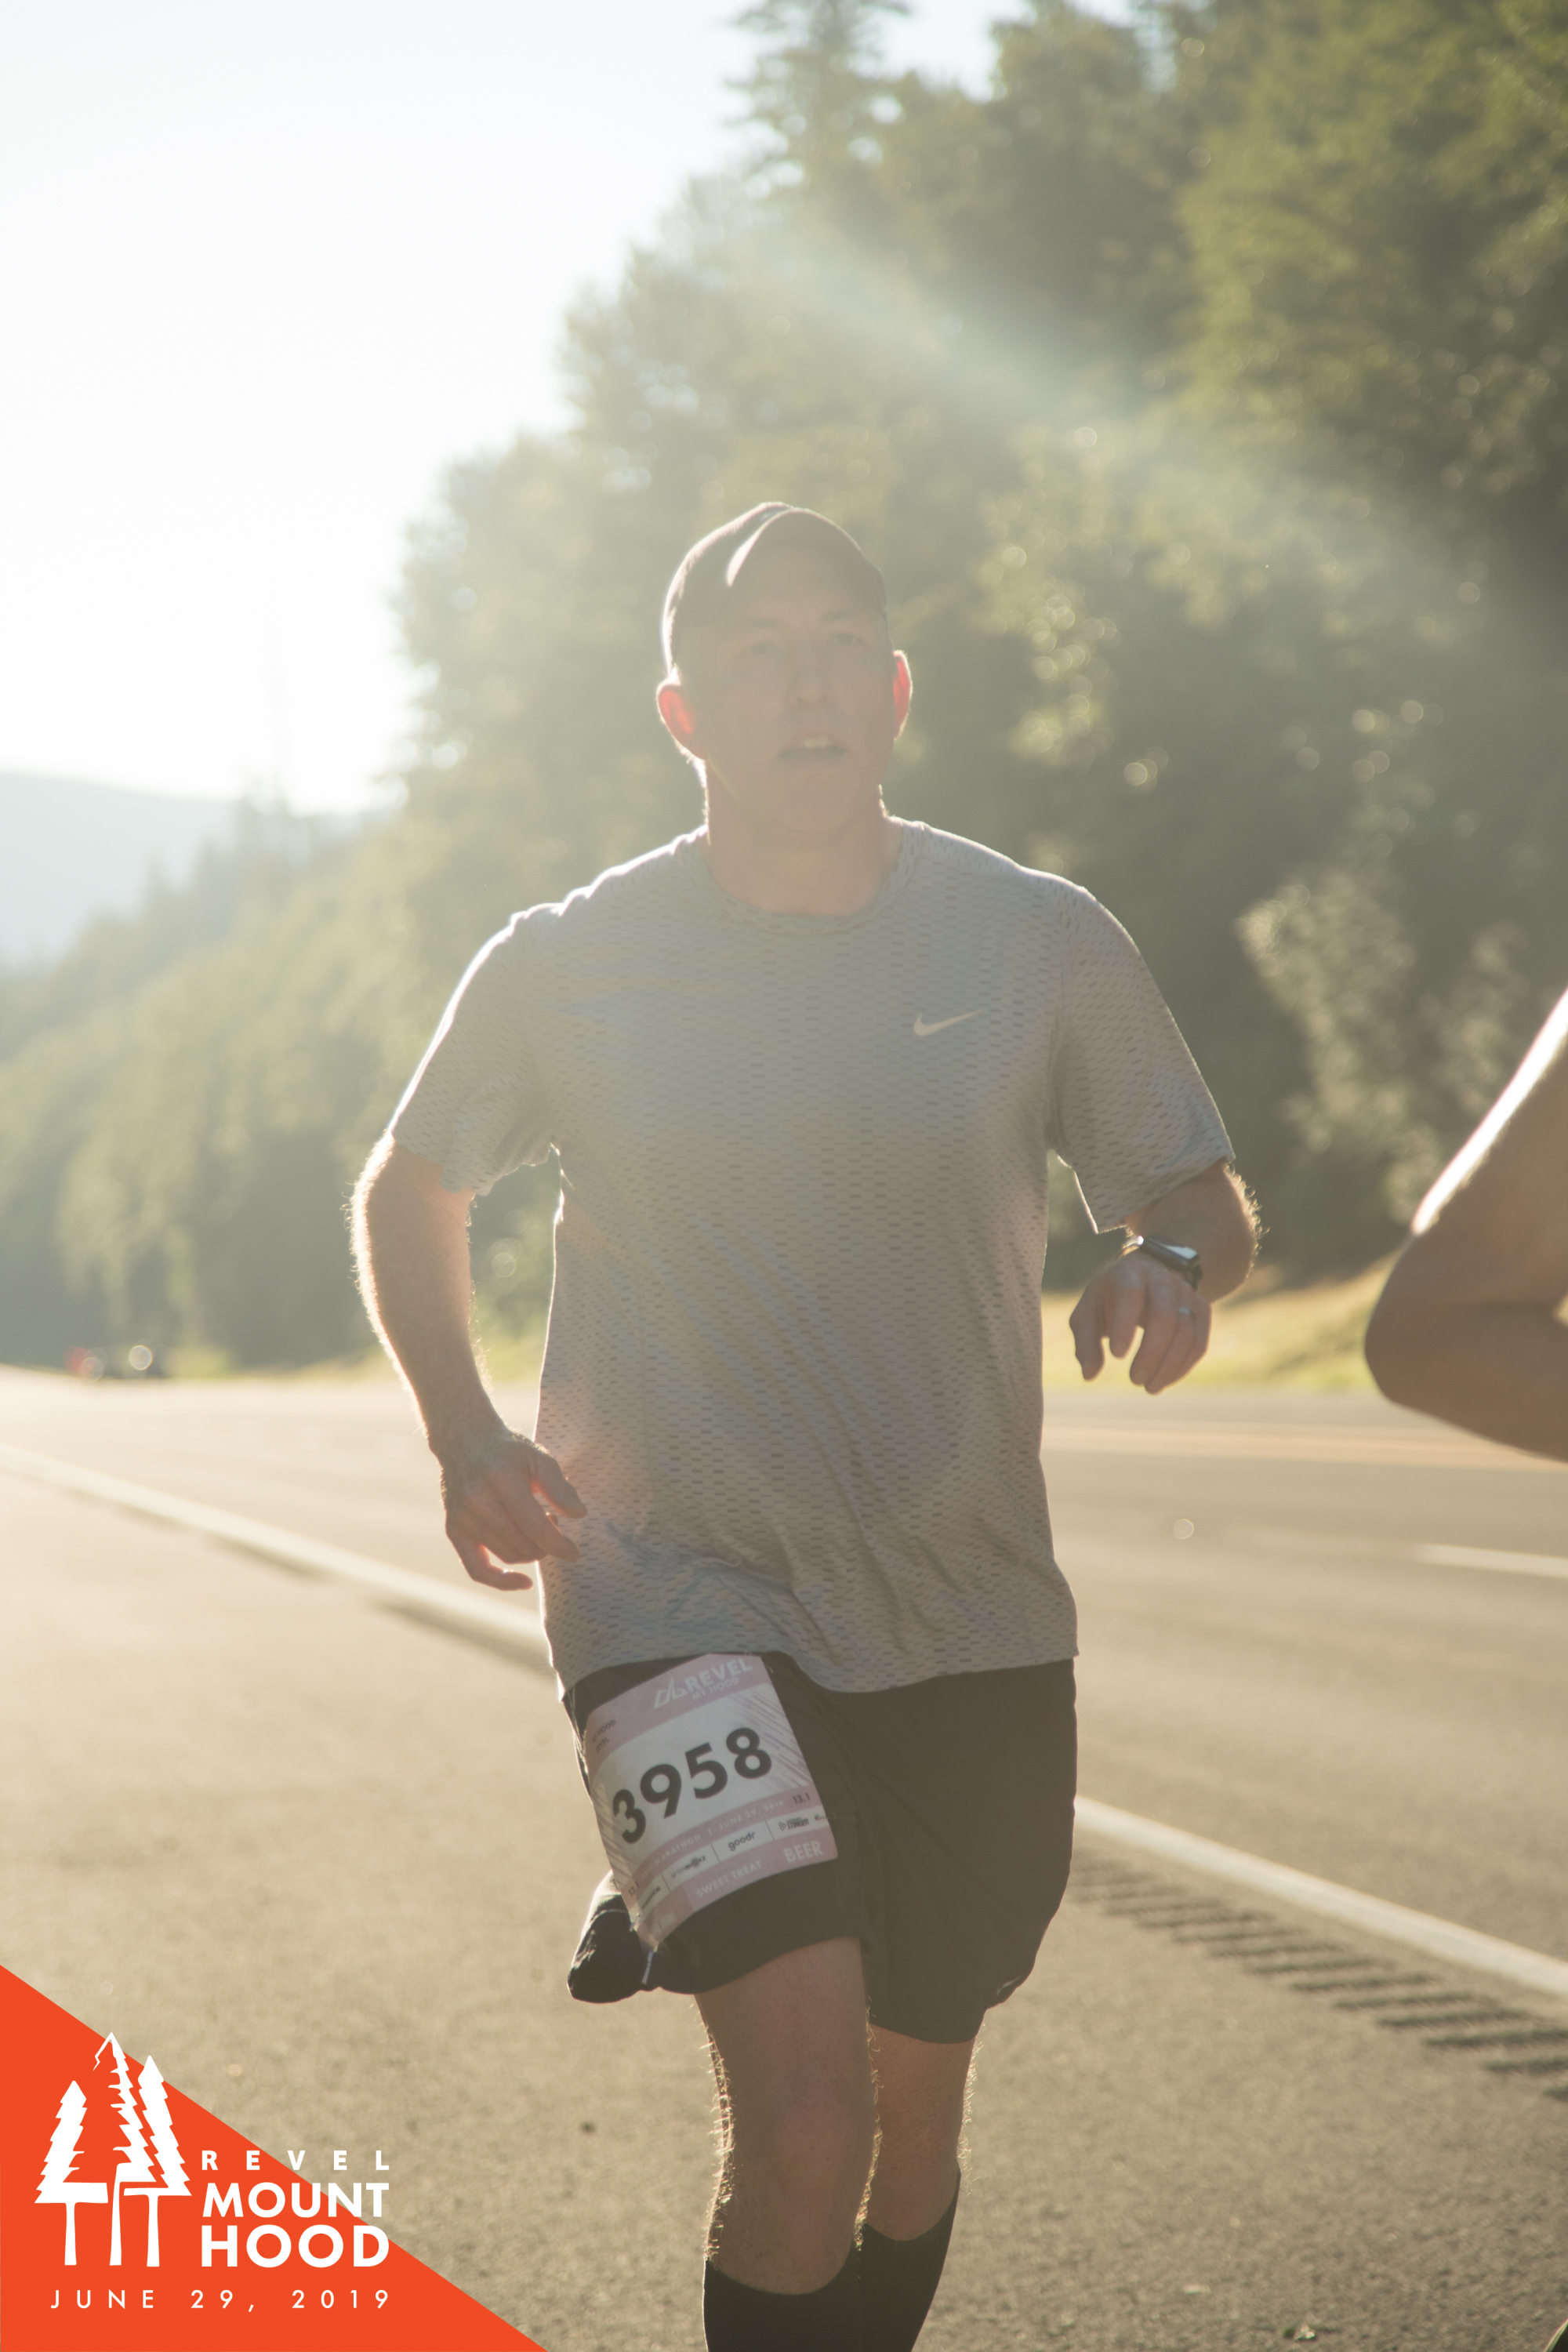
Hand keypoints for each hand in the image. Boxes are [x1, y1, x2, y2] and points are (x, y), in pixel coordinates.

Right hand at [436, 1425, 585, 1590]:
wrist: (465, 1440)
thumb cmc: (508, 1450)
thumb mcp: (538, 1457)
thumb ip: (559, 1487)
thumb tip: (579, 1514)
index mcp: (500, 1479)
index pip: (534, 1525)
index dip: (558, 1543)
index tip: (574, 1553)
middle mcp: (477, 1501)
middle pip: (522, 1544)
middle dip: (546, 1544)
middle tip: (554, 1524)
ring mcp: (462, 1517)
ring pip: (507, 1555)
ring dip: (531, 1552)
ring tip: (538, 1530)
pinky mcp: (453, 1529)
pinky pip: (477, 1569)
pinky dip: (500, 1581)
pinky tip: (523, 1582)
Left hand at [1068, 1254, 1210, 1393]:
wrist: (1146, 1273)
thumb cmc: (1110, 1298)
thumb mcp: (1088, 1313)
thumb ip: (1085, 1342)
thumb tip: (1089, 1375)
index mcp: (1129, 1274)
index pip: (1131, 1296)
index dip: (1125, 1325)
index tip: (1116, 1355)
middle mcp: (1161, 1279)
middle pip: (1165, 1317)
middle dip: (1151, 1354)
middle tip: (1135, 1380)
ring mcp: (1185, 1292)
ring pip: (1187, 1332)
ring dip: (1169, 1365)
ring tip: (1149, 1387)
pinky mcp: (1201, 1308)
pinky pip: (1199, 1340)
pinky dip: (1184, 1365)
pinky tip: (1165, 1380)